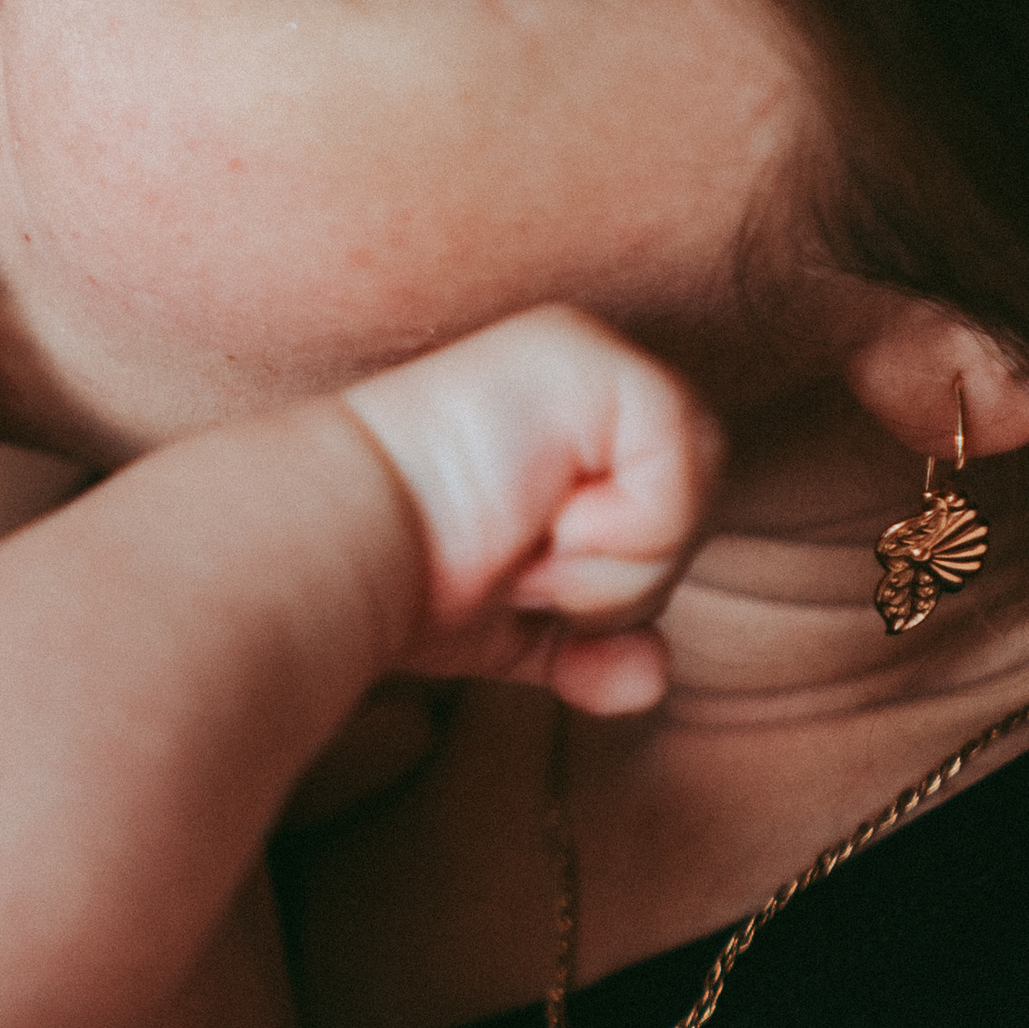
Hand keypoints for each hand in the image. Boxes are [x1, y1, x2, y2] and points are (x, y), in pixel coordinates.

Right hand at [344, 306, 724, 716]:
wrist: (331, 549)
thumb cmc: (393, 582)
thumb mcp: (516, 626)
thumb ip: (591, 647)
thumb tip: (652, 675)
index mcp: (564, 417)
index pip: (668, 518)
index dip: (610, 583)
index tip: (510, 581)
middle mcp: (582, 372)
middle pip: (696, 510)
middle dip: (616, 581)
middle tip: (515, 567)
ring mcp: (587, 352)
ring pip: (697, 493)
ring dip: (614, 564)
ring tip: (522, 546)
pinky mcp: (593, 356)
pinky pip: (680, 465)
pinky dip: (621, 530)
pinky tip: (540, 518)